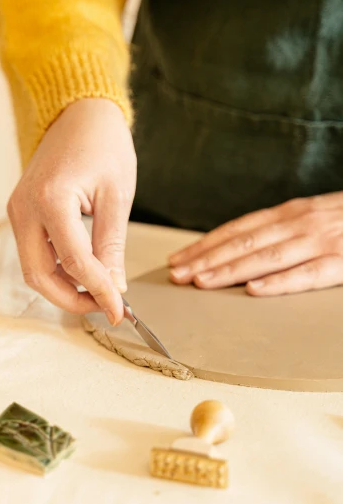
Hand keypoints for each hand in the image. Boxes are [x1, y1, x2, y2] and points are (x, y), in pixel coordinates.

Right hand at [8, 98, 135, 323]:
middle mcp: (25, 207)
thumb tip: (114, 287)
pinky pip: (33, 252)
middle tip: (105, 307)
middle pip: (39, 275)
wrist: (79, 113)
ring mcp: (18, 210)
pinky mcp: (21, 211)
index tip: (120, 311)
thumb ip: (112, 246)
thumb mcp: (116, 196)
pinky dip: (55, 269)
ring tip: (98, 291)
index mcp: (51, 199)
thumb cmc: (102, 144)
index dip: (99, 292)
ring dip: (62, 286)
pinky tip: (83, 272)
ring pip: (32, 268)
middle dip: (71, 299)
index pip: (75, 263)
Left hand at [168, 194, 342, 295]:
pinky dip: (278, 282)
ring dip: (229, 270)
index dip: (205, 245)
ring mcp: (321, 242)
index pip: (237, 230)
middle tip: (177, 275)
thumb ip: (278, 231)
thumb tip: (238, 249)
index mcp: (289, 213)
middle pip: (243, 243)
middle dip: (206, 259)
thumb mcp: (309, 217)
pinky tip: (253, 290)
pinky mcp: (342, 262)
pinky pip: (307, 274)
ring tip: (201, 283)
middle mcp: (299, 224)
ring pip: (266, 258)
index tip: (179, 259)